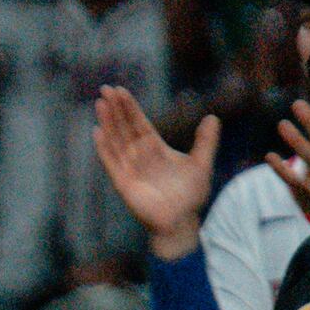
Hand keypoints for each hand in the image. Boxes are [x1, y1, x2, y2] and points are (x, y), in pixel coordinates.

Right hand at [91, 87, 214, 252]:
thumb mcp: (201, 164)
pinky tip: (97, 131)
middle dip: (115, 108)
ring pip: (115, 139)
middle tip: (106, 89)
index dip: (130, 107)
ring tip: (100, 103)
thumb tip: (213, 117)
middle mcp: (138, 154)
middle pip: (124, 127)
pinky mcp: (122, 181)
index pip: (139, 123)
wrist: (181, 221)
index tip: (120, 90)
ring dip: (107, 121)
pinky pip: (110, 161)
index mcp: (155, 148)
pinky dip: (103, 147)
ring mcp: (128, 167)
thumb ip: (205, 141)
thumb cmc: (191, 194)